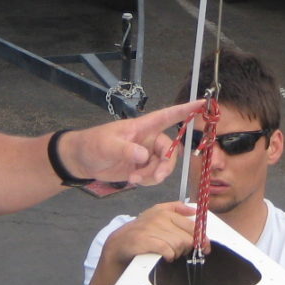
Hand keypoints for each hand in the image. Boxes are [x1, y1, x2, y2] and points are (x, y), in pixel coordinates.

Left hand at [59, 99, 203, 187]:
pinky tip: (134, 180)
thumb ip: (125, 150)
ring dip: (153, 175)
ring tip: (135, 179)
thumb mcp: (107, 146)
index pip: (167, 116)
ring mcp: (146, 155)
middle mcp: (148, 140)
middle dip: (165, 165)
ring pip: (163, 166)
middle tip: (156, 177)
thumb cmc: (93, 145)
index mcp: (142, 127)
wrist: (81, 161)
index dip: (186, 110)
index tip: (203, 104)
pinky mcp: (141, 169)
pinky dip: (148, 181)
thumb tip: (144, 157)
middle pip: (170, 151)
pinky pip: (154, 176)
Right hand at [102, 201, 197, 269]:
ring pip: (178, 245)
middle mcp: (159, 218)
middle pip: (186, 238)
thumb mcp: (156, 214)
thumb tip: (194, 211)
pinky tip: (165, 257)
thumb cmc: (141, 231)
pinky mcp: (145, 241)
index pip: (191, 225)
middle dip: (186, 248)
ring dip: (176, 253)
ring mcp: (151, 229)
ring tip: (170, 254)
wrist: (120, 243)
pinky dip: (169, 256)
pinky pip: (167, 251)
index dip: (201, 238)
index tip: (204, 247)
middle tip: (180, 252)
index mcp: (165, 212)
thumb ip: (175, 209)